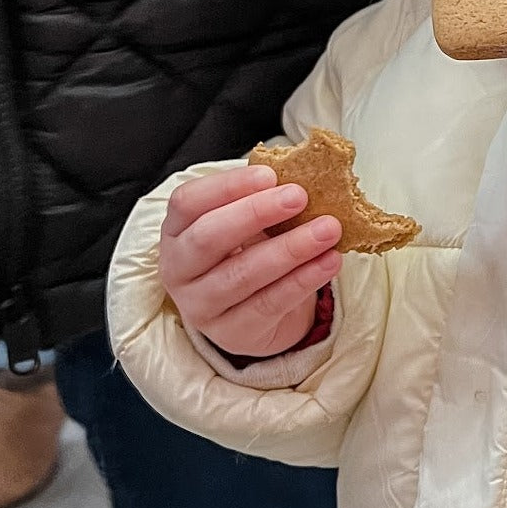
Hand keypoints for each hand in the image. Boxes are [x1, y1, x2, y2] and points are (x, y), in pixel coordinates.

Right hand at [159, 165, 342, 358]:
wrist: (257, 313)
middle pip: (208, 238)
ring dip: (290, 249)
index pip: (188, 202)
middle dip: (256, 213)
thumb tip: (305, 174)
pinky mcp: (232, 333)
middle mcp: (179, 269)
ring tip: (328, 229)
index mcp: (177, 230)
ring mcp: (200, 306)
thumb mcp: (247, 223)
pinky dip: (303, 280)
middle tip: (299, 196)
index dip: (228, 186)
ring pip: (241, 275)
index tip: (269, 174)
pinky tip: (329, 261)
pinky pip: (269, 304)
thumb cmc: (248, 252)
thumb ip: (263, 200)